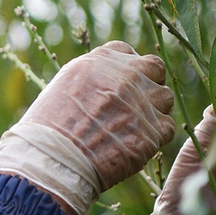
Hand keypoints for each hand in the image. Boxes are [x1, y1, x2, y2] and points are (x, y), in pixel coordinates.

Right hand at [23, 40, 177, 186]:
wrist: (51, 163)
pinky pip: (168, 127)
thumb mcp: (62, 88)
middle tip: (139, 102)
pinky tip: (139, 145)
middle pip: (154, 68)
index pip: (126, 51)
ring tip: (136, 127)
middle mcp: (125, 76)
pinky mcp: (151, 131)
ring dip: (155, 110)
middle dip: (149, 82)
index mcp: (100, 62)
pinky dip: (156, 136)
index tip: (123, 83)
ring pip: (165, 97)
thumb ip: (91, 79)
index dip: (126, 67)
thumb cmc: (47, 132)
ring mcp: (141, 102)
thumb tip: (106, 82)